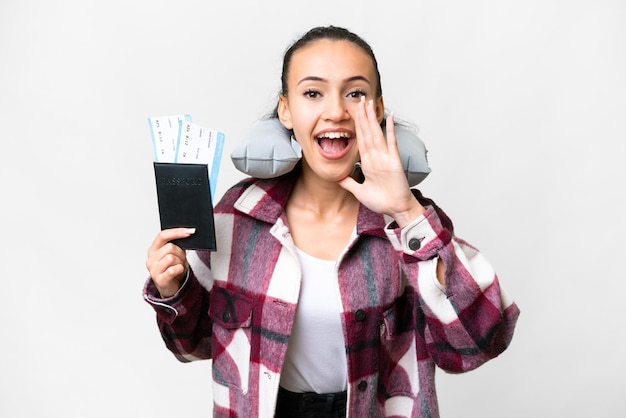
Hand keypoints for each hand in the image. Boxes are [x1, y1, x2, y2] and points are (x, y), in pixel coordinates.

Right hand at [146, 228, 194, 297]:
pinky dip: (179, 269)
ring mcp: (153, 270)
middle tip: (182, 259)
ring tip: (179, 266)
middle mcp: (150, 259)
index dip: (176, 232)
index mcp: (153, 250)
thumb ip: (176, 245)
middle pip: (170, 247)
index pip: (162, 235)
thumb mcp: (174, 254)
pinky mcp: (159, 280)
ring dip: (180, 262)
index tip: (189, 231)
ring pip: (171, 257)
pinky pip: (173, 269)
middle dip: (180, 252)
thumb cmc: (172, 269)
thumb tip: (186, 233)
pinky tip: (178, 271)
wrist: (171, 287)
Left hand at [339, 97, 424, 227]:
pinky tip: (390, 117)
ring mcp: (385, 158)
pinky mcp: (394, 161)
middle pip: (368, 132)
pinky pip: (392, 143)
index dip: (357, 126)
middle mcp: (376, 157)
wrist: (396, 209)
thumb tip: (338, 178)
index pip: (361, 140)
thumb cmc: (382, 201)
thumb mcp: (359, 191)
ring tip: (369, 103)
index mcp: (368, 162)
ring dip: (372, 118)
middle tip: (360, 99)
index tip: (354, 113)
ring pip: (376, 134)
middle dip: (363, 116)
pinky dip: (391, 130)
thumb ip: (349, 183)